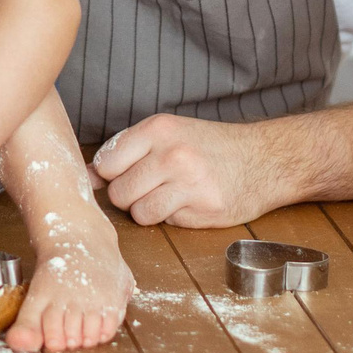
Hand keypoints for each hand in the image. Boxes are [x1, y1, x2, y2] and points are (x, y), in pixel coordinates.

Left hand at [90, 112, 292, 228]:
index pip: (106, 163)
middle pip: (119, 192)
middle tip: (153, 187)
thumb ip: (129, 151)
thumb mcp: (170, 134)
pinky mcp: (203, 208)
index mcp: (159, 129)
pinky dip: (173, 218)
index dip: (110, 175)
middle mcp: (172, 154)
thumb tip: (86, 175)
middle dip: (130, 196)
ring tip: (172, 195)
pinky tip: (190, 203)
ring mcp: (189, 183)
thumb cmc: (211, 147)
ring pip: (139, 213)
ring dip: (150, 210)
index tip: (124, 175)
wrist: (265, 159)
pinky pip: (167, 223)